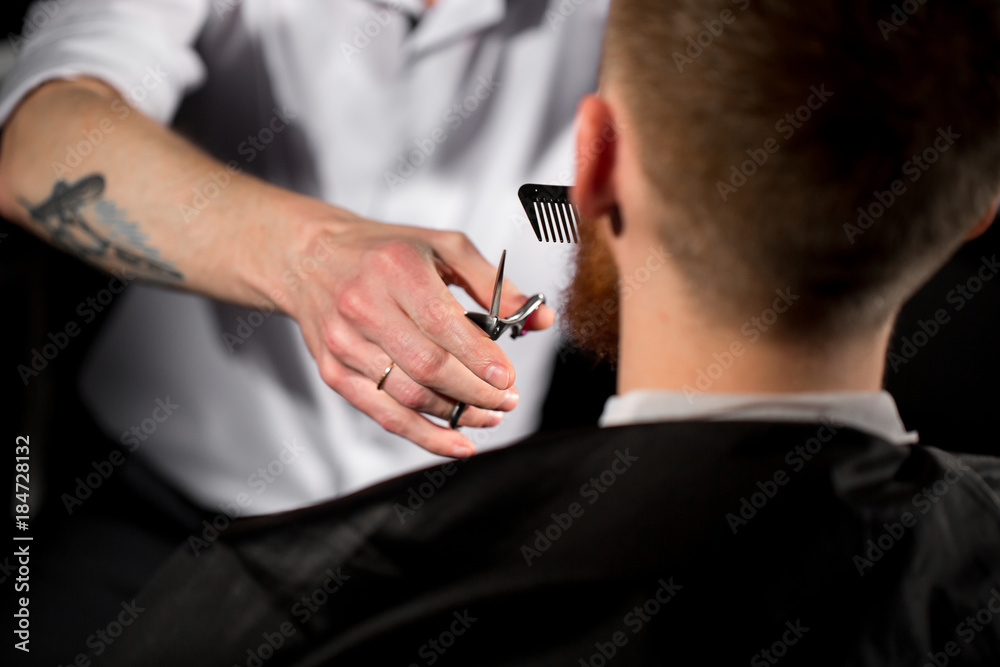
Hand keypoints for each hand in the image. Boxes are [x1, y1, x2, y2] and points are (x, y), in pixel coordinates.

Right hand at [261, 201, 554, 457]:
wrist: (311, 258)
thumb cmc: (386, 251)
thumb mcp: (444, 247)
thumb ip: (496, 284)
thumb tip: (541, 320)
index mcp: (396, 268)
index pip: (443, 325)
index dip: (481, 359)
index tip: (509, 378)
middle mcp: (364, 305)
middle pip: (428, 367)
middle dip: (476, 393)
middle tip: (508, 401)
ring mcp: (345, 343)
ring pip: (408, 396)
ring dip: (456, 415)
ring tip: (490, 417)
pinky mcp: (333, 371)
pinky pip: (384, 414)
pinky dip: (424, 435)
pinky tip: (458, 442)